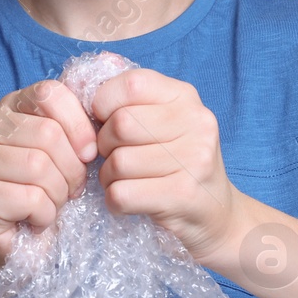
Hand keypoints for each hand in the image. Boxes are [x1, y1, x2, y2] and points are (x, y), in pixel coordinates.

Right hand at [0, 78, 98, 279]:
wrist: (13, 247)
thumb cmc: (44, 195)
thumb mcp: (67, 153)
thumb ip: (78, 124)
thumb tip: (108, 93)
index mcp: (9, 107)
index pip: (50, 93)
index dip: (79, 126)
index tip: (87, 154)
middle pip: (48, 134)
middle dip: (71, 170)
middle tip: (67, 190)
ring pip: (39, 166)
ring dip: (57, 195)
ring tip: (50, 205)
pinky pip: (31, 199)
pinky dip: (45, 215)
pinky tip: (35, 220)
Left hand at [88, 68, 241, 265]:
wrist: (217, 213)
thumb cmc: (178, 164)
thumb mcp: (165, 122)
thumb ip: (132, 103)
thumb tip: (80, 94)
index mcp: (186, 97)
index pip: (131, 83)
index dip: (104, 103)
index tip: (104, 122)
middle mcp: (196, 122)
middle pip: (120, 124)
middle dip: (105, 146)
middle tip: (115, 158)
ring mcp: (194, 159)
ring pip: (118, 163)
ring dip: (109, 178)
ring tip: (125, 182)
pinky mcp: (184, 195)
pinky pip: (122, 194)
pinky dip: (115, 202)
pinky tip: (129, 202)